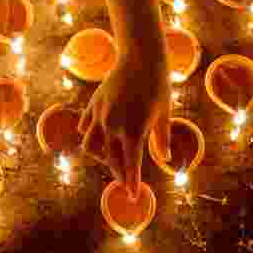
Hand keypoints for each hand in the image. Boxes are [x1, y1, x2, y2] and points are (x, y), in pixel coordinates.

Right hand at [79, 51, 170, 191]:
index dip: (131, 182)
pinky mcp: (93, 104)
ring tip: (111, 158)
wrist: (141, 56)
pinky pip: (85, 127)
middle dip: (117, 173)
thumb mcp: (164, 112)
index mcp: (133, 130)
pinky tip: (100, 137)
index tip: (131, 196)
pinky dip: (90, 135)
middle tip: (124, 182)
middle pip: (110, 159)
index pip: (130, 165)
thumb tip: (167, 158)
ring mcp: (100, 115)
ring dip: (99, 156)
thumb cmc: (158, 84)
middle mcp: (113, 125)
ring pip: (90, 146)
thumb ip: (162, 137)